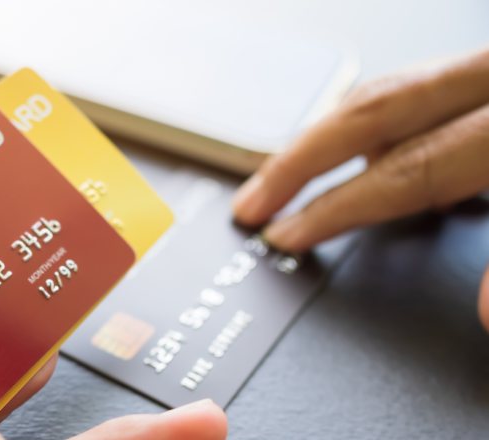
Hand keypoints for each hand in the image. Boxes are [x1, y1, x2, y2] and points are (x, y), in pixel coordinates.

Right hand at [232, 48, 488, 330]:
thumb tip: (487, 310)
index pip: (402, 170)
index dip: (334, 207)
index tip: (284, 236)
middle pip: (370, 113)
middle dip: (296, 160)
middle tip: (250, 201)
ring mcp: (487, 72)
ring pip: (388, 90)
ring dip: (324, 135)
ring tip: (282, 173)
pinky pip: (418, 90)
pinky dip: (373, 121)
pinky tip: (362, 151)